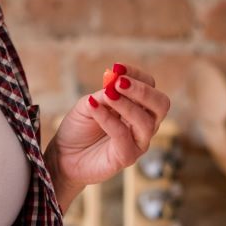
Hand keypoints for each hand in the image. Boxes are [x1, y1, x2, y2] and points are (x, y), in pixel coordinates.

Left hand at [45, 62, 171, 194]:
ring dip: (126, 105)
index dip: (137, 75)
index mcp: (138, 107)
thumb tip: (116, 83)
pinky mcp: (127, 157)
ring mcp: (138, 142)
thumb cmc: (79, 128)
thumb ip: (105, 94)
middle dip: (142, 91)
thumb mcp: (89, 103)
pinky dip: (108, 119)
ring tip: (107, 95)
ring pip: (146, 122)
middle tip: (120, 83)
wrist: (65, 156)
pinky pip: (123, 136)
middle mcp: (143, 124)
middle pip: (161, 105)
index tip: (117, 68)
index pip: (150, 86)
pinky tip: (93, 108)